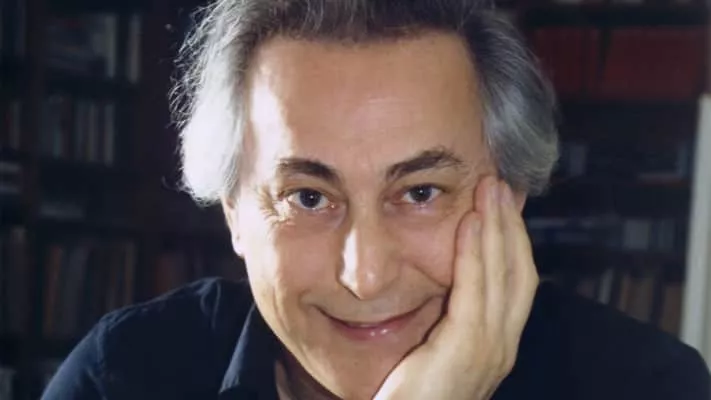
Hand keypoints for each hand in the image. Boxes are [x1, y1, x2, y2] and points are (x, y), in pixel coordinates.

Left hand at [373, 177, 538, 399]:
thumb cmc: (411, 396)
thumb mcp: (437, 351)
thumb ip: (449, 320)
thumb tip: (446, 282)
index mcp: (496, 344)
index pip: (516, 283)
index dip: (515, 240)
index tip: (506, 205)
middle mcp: (501, 346)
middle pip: (519, 271)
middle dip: (512, 224)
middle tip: (502, 184)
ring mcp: (489, 349)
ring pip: (503, 273)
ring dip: (497, 226)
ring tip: (490, 189)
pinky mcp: (466, 348)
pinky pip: (474, 289)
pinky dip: (475, 252)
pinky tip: (471, 223)